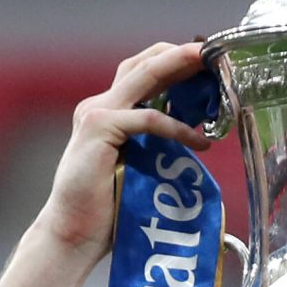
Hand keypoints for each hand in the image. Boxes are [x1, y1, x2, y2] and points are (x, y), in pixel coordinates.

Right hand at [32, 41, 214, 262]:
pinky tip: (199, 140)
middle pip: (143, 63)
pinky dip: (177, 126)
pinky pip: (148, 119)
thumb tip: (197, 130)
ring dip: (179, 67)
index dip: (173, 63)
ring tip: (211, 70)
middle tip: (212, 53)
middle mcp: (100, 105)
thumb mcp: (139, 165)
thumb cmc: (107, 207)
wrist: (74, 232)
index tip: (206, 64)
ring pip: (145, 76)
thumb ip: (157, 142)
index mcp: (107, 112)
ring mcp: (97, 114)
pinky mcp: (99, 129)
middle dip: (179, 54)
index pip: (142, 73)